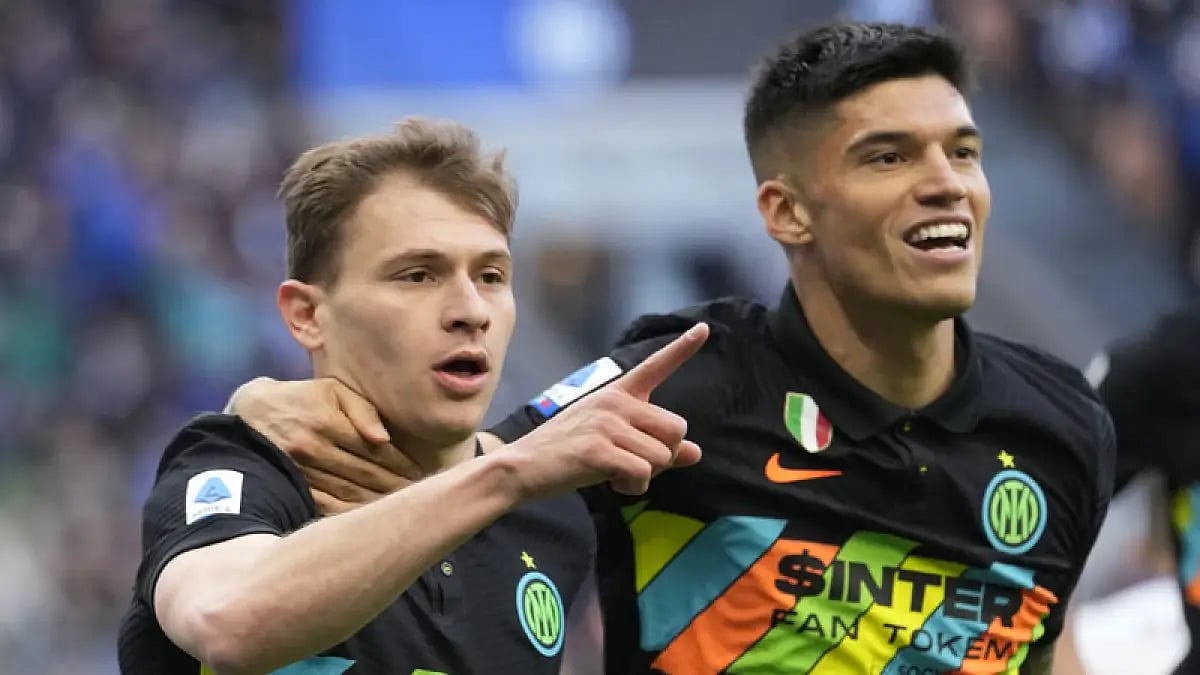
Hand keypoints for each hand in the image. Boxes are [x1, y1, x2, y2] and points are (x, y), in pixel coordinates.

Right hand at [228, 377, 427, 513]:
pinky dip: (350, 514)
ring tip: (402, 509)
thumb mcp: (332, 390)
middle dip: (396, 486)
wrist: (251, 413)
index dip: (401, 464)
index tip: (420, 473)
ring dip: (378, 503)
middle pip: (365, 474)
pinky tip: (370, 519)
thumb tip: (383, 438)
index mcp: (327, 422)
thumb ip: (362, 409)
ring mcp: (299, 471)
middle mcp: (312, 448)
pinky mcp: (291, 487)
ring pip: (348, 494)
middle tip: (420, 496)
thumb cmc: (302, 398)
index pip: (375, 449)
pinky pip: (325, 506)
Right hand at [506, 323, 708, 497]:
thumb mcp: (612, 443)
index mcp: (617, 394)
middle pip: (677, 430)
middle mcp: (615, 402)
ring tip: (615, 474)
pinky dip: (633, 488)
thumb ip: (654, 445)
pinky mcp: (599, 450)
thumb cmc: (566, 454)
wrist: (523, 467)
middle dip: (664, 456)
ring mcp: (607, 424)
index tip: (705, 328)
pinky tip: (611, 484)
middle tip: (633, 464)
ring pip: (663, 456)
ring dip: (647, 477)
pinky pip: (643, 474)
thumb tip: (695, 453)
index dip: (683, 348)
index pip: (656, 366)